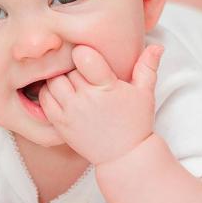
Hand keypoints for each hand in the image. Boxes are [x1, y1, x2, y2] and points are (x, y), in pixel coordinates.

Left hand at [39, 43, 161, 166]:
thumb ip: (148, 67)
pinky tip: (62, 94)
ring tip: (73, 84)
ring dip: (60, 79)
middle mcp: (86, 99)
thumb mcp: (145, 93)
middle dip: (74, 68)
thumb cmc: (135, 123)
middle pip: (68, 68)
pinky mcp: (60, 124)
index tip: (88, 57)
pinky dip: (49, 93)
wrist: (124, 156)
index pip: (83, 57)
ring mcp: (71, 112)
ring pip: (52, 81)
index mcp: (107, 87)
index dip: (83, 53)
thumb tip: (157, 46)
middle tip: (84, 75)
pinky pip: (44, 99)